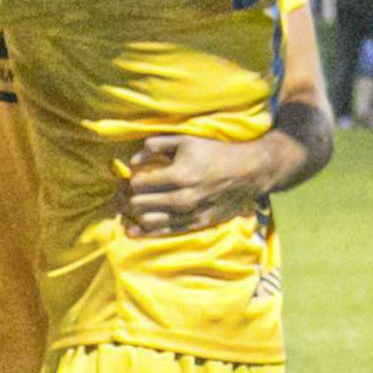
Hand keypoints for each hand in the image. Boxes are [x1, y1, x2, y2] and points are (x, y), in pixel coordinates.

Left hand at [122, 135, 266, 235]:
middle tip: (124, 194)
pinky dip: (145, 232)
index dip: (129, 181)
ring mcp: (189, 214)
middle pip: (140, 204)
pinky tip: (132, 230)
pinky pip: (164, 232)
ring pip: (148, 221)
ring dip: (136, 214)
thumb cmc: (215, 153)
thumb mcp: (187, 141)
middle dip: (128, 198)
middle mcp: (182, 198)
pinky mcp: (196, 224)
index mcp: (178, 175)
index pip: (139, 184)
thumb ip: (158, 145)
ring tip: (132, 207)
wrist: (248, 173)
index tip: (128, 178)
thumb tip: (133, 160)